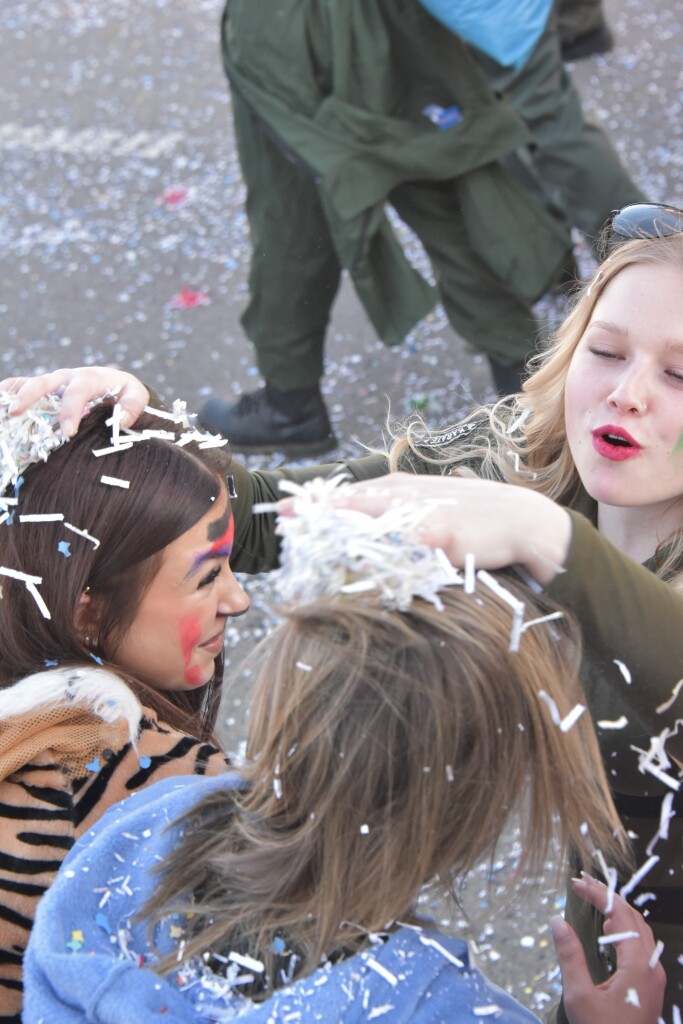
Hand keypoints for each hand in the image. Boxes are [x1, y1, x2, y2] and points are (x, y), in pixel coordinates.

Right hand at [0, 367, 149, 436]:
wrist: (116, 382)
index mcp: (89, 378)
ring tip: (2, 410)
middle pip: (44, 382)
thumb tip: (121, 421)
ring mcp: (52, 382)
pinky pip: (20, 386)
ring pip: (27, 383)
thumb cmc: (125, 392)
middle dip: (29, 396)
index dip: (71, 411)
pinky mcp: (44, 389)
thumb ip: (132, 407)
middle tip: (15, 412)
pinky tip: (0, 406)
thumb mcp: (136, 396)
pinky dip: (7, 392)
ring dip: (12, 394)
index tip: (68, 433)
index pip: (78, 392)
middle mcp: (66, 377)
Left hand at [283, 473, 571, 585]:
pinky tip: (367, 561)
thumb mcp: (426, 509)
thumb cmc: (470, 517)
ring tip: (313, 540)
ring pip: (375, 521)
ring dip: (343, 531)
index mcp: (399, 488)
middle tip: (283, 520)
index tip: (281, 512)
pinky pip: (410, 545)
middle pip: (352, 503)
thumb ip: (393, 517)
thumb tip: (355, 535)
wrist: (521, 520)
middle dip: (317, 513)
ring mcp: (424, 514)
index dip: (315, 503)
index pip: (348, 493)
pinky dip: (389, 552)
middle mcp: (407, 496)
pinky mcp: (444, 535)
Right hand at [551, 875, 665, 1023]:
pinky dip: (624, 929)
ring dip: (618, 911)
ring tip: (594, 900)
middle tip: (583, 884)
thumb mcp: (581, 996)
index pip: (619, 914)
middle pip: (634, 918)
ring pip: (640, 932)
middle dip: (609, 897)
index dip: (598, 894)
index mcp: (638, 965)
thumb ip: (569, 955)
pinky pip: (641, 947)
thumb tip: (557, 921)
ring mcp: (654, 978)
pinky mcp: (650, 987)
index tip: (575, 883)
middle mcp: (652, 967)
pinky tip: (609, 932)